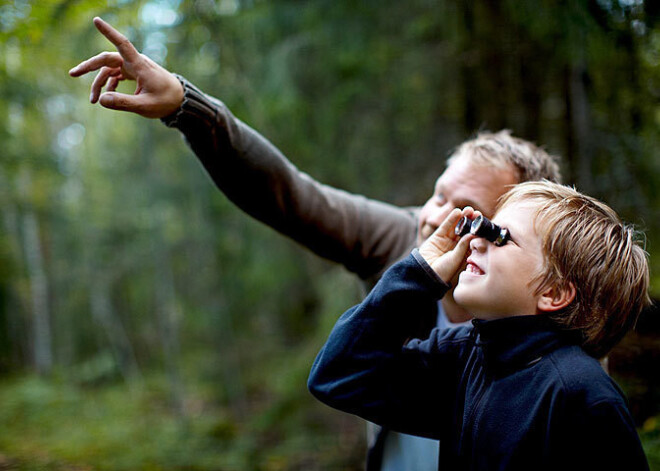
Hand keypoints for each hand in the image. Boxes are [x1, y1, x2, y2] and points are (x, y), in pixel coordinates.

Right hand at [68, 17, 183, 118]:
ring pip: (109, 70)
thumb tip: (101, 100)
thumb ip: (123, 103)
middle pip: (107, 59)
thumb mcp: (145, 106)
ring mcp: (133, 68)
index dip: (109, 33)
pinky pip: (115, 75)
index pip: (122, 44)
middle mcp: (134, 63)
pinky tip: (105, 96)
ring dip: (99, 83)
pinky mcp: (133, 74)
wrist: (179, 100)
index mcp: (139, 65)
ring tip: (92, 101)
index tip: (97, 20)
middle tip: (72, 74)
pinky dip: (108, 85)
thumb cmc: (165, 101)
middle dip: (89, 66)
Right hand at [418, 207, 477, 282]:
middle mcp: (456, 245)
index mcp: (464, 253)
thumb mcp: (456, 259)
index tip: (483, 223)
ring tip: (468, 210)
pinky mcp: (437, 236)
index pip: (472, 239)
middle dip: (471, 222)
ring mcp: (447, 240)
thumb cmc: (443, 271)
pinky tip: (457, 212)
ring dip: (462, 217)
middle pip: (465, 231)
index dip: (477, 230)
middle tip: (477, 213)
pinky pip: (446, 226)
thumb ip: (463, 246)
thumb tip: (473, 234)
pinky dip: (451, 218)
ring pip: (456, 227)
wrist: (426, 274)